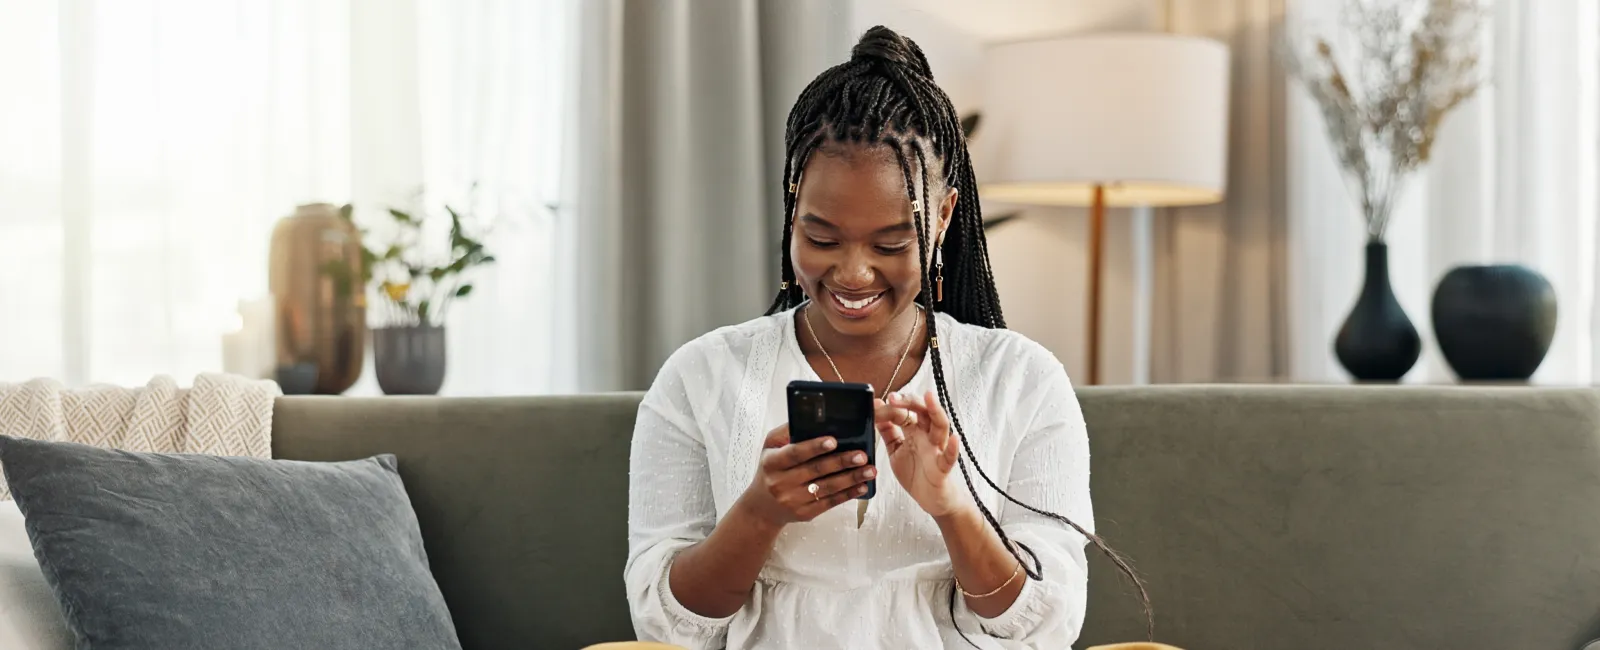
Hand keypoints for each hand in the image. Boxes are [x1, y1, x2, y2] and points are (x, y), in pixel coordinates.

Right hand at [737, 424, 875, 528]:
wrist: (762, 507)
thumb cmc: (771, 469)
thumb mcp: (770, 447)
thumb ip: (787, 431)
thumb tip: (810, 417)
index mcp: (771, 463)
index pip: (794, 453)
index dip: (814, 446)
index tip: (834, 440)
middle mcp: (780, 483)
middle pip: (815, 470)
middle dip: (841, 461)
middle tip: (861, 455)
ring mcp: (793, 500)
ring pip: (827, 488)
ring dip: (851, 478)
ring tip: (870, 470)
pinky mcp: (805, 514)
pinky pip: (830, 503)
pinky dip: (848, 494)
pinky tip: (862, 486)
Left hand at [877, 391, 971, 518]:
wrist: (931, 499)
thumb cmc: (915, 472)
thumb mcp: (895, 450)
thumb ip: (888, 432)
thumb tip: (877, 409)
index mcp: (915, 431)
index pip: (904, 412)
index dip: (890, 408)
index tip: (875, 405)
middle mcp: (927, 436)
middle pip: (923, 412)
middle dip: (910, 401)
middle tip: (893, 397)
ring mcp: (937, 450)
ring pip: (940, 427)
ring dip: (936, 412)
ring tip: (930, 398)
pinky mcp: (943, 468)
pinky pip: (949, 457)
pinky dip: (953, 448)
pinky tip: (954, 438)